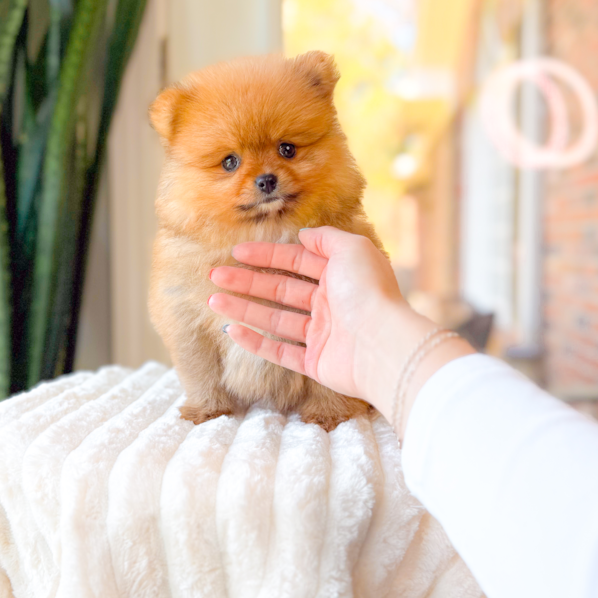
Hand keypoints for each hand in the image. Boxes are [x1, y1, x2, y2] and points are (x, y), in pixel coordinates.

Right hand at [207, 226, 473, 412]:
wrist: (383, 344)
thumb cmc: (370, 292)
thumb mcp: (353, 249)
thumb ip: (327, 239)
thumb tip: (305, 235)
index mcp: (340, 276)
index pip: (296, 261)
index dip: (267, 256)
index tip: (237, 252)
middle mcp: (330, 304)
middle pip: (280, 290)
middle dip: (247, 282)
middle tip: (215, 276)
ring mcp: (322, 335)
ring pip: (275, 319)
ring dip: (244, 308)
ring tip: (214, 300)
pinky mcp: (316, 363)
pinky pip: (280, 351)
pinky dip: (255, 342)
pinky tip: (232, 330)